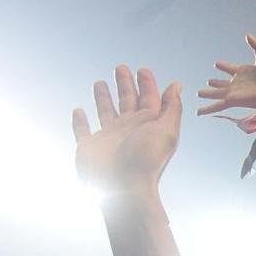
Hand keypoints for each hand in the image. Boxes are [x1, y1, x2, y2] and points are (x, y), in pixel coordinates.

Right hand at [72, 66, 181, 192]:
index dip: (147, 85)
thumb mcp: (167, 131)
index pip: (149, 100)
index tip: (143, 69)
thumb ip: (172, 108)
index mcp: (148, 125)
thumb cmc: (147, 160)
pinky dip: (79, 122)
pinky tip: (78, 111)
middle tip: (121, 67)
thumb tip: (177, 86)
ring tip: (100, 81)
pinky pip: (82, 131)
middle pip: (127, 102)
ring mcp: (109, 138)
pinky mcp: (89, 147)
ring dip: (103, 98)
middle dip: (125, 85)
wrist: (123, 188)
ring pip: (105, 112)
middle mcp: (129, 130)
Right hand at [197, 34, 255, 116]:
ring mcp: (232, 93)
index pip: (230, 68)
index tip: (217, 64)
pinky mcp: (231, 100)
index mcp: (242, 73)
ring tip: (199, 93)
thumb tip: (247, 35)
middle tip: (209, 81)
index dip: (224, 66)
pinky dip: (207, 109)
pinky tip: (198, 112)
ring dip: (207, 94)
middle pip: (222, 83)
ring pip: (216, 94)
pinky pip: (216, 106)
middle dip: (215, 83)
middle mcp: (236, 83)